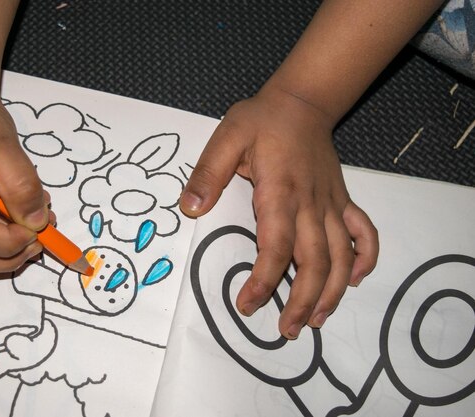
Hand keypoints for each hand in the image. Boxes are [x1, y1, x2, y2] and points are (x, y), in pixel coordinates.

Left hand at [180, 84, 378, 338]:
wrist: (301, 102)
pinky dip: (365, 257)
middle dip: (303, 300)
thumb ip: (207, 174)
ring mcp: (331, 203)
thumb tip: (190, 209)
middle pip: (315, 261)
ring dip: (333, 291)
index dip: (265, 279)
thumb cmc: (261, 121)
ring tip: (317, 321)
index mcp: (280, 192)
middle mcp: (311, 203)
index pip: (276, 245)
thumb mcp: (225, 138)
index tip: (248, 304)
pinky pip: (363, 231)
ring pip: (342, 255)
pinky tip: (355, 280)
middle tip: (287, 330)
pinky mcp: (342, 199)